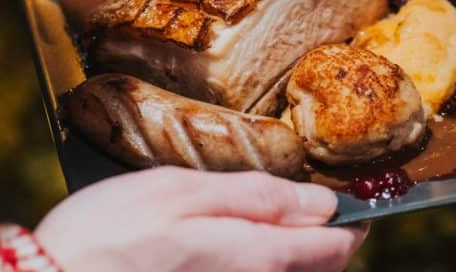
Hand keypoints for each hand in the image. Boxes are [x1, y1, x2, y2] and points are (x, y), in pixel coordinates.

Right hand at [35, 167, 366, 271]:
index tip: (348, 203)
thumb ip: (258, 196)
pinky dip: (256, 265)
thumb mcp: (181, 191)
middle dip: (320, 241)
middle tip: (302, 209)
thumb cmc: (106, 237)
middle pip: (316, 271)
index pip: (335, 247)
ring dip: (289, 256)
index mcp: (258, 257)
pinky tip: (229, 250)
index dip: (349, 220)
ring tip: (266, 226)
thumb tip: (322, 201)